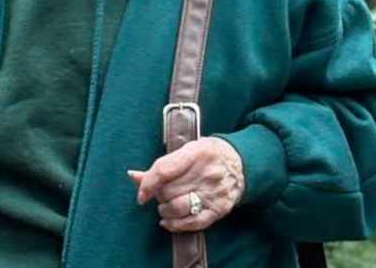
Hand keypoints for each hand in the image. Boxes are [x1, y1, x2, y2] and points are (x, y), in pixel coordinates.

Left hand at [127, 137, 244, 232]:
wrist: (242, 163)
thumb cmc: (208, 154)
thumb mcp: (187, 150)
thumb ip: (162, 164)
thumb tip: (134, 176)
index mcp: (197, 152)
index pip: (164, 170)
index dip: (148, 184)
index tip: (141, 194)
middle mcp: (207, 173)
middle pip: (169, 191)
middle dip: (158, 195)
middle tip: (160, 193)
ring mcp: (214, 193)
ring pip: (178, 208)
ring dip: (165, 210)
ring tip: (165, 205)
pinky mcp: (219, 209)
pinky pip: (193, 223)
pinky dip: (176, 224)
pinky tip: (168, 221)